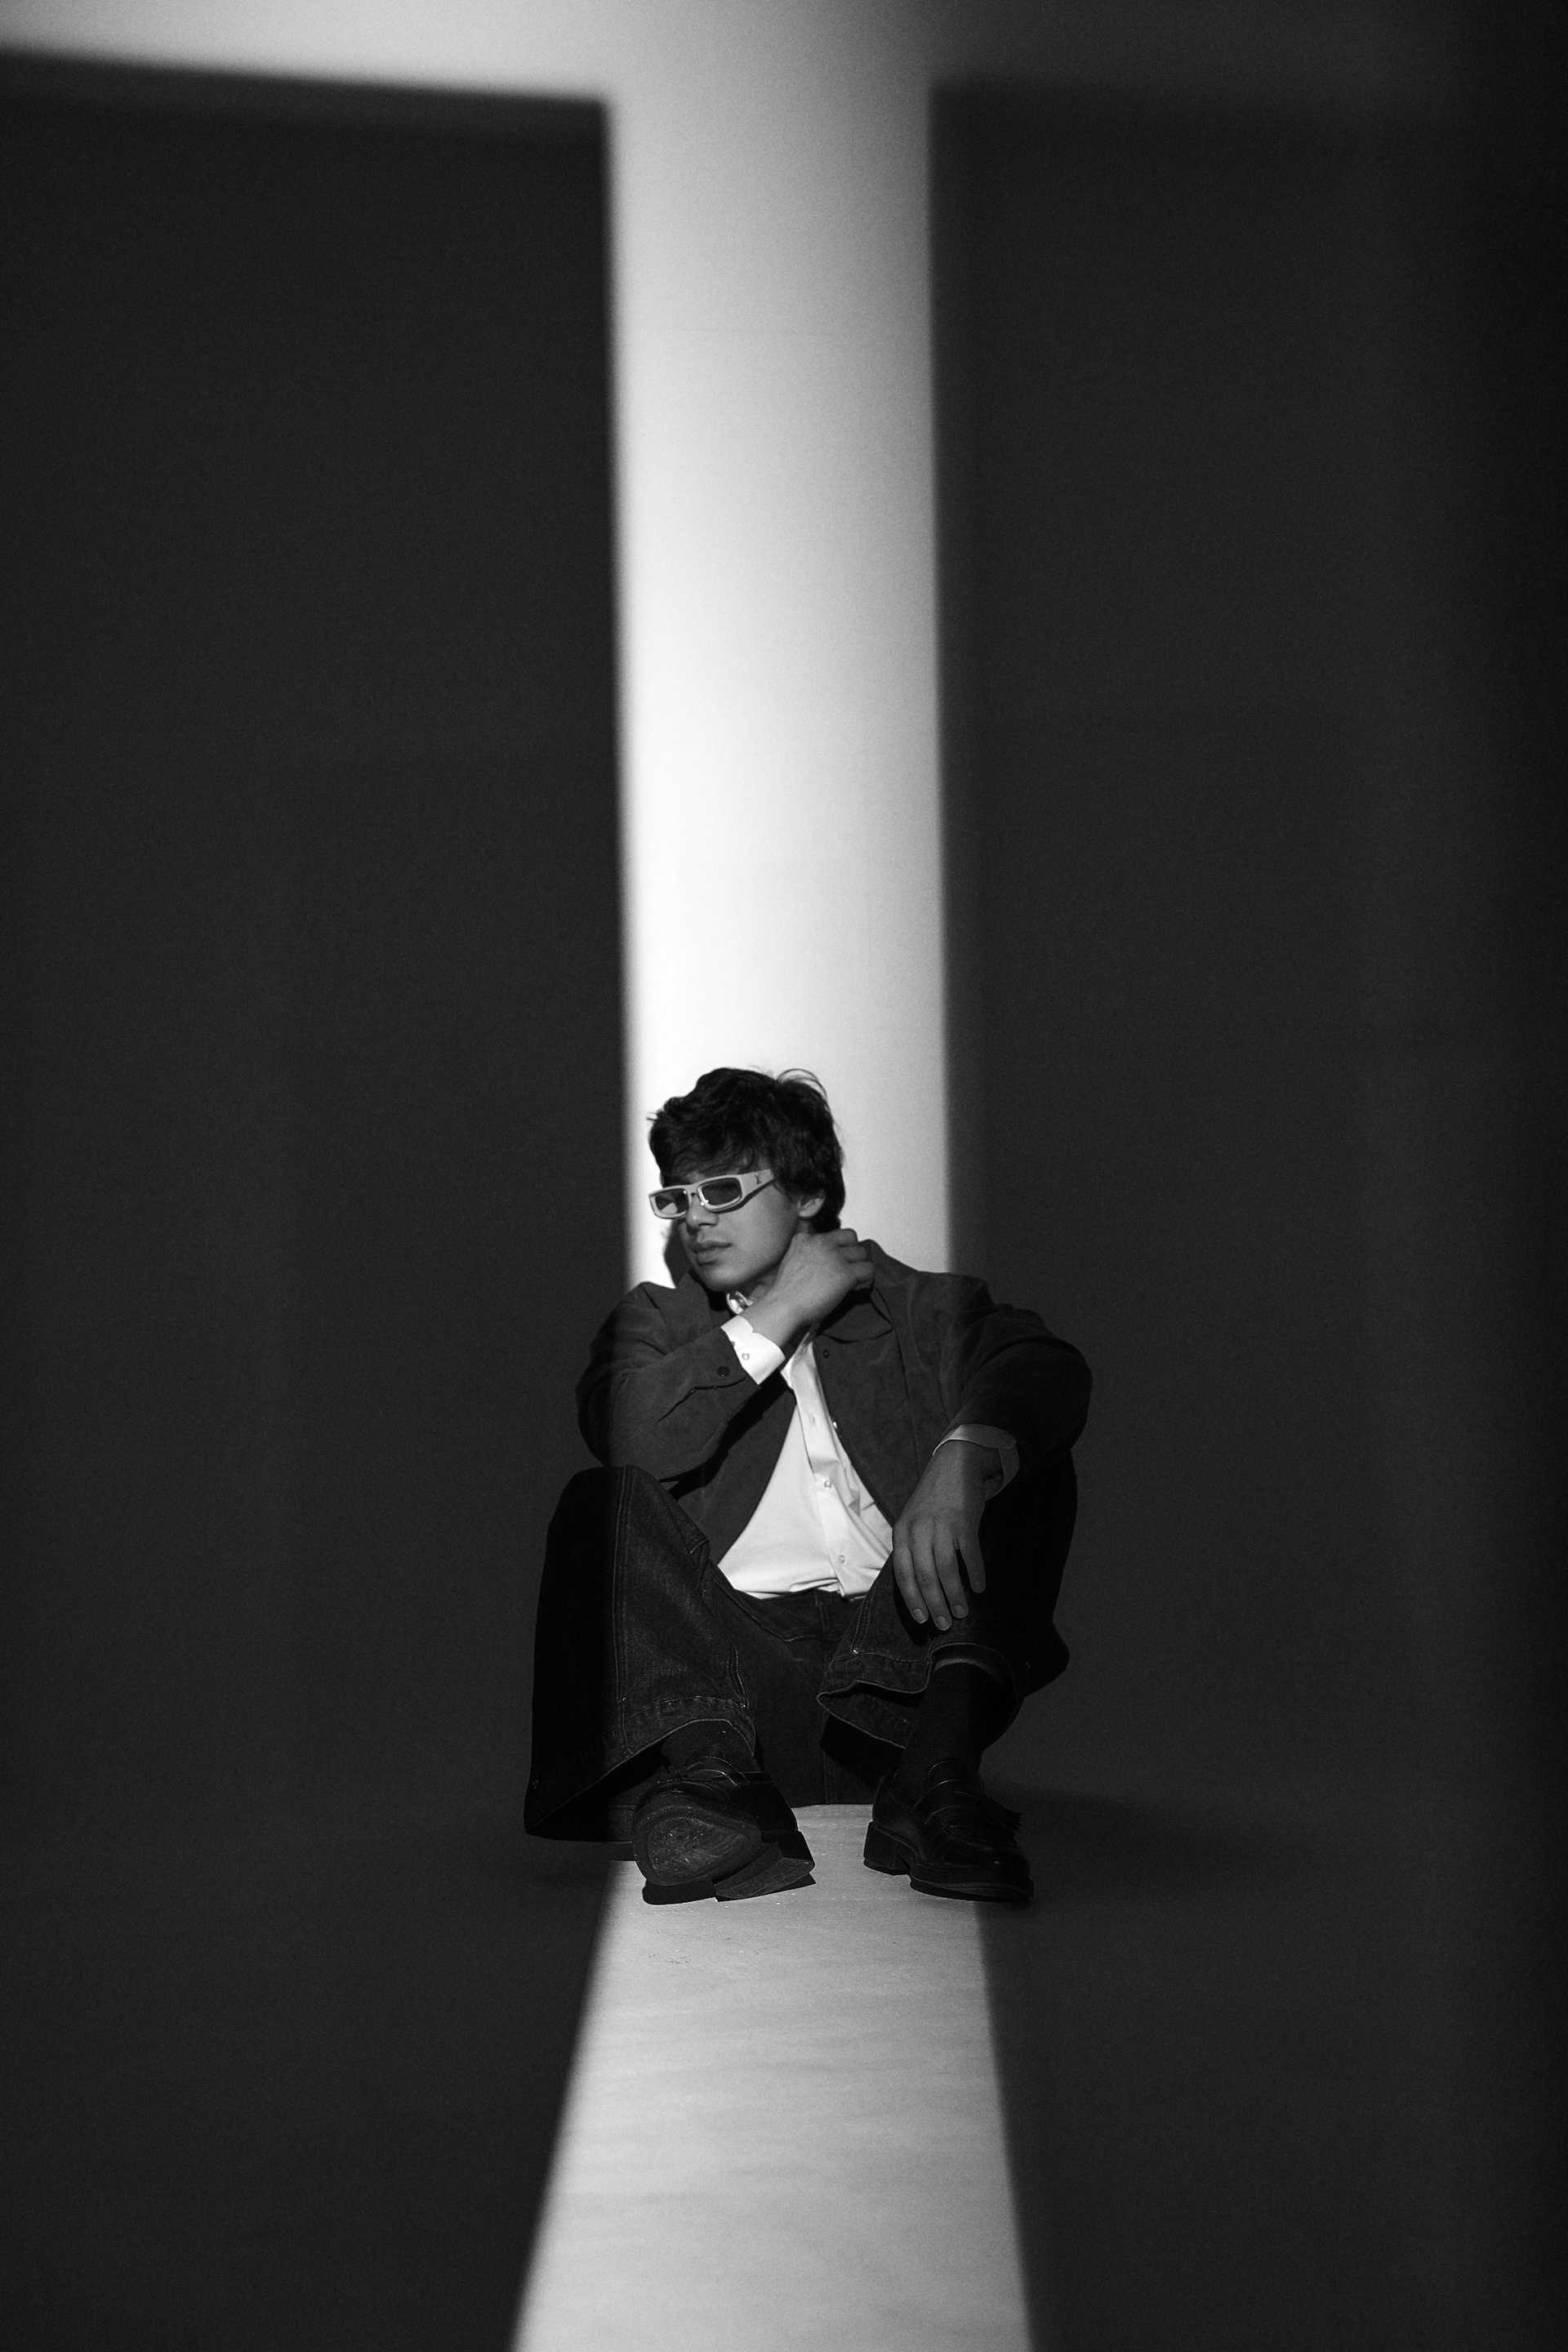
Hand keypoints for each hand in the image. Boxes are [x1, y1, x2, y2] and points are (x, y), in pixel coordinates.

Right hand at [744, 1227, 871, 1349]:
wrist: (784, 1307)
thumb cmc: (786, 1292)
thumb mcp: (793, 1260)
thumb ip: (809, 1253)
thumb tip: (828, 1259)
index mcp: (806, 1239)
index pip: (834, 1234)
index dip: (839, 1247)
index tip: (837, 1260)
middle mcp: (821, 1243)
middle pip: (851, 1238)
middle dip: (851, 1253)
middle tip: (847, 1267)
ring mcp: (834, 1257)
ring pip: (862, 1253)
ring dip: (859, 1265)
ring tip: (851, 1279)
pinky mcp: (845, 1273)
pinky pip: (868, 1269)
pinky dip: (866, 1278)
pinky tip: (855, 1285)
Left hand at [891, 1443, 994, 1631]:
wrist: (953, 1464)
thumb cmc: (933, 1499)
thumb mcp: (912, 1521)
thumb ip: (912, 1548)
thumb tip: (918, 1586)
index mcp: (902, 1532)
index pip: (903, 1574)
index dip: (912, 1599)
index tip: (922, 1619)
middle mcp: (918, 1530)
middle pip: (924, 1577)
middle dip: (935, 1604)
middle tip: (945, 1623)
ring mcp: (941, 1526)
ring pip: (946, 1570)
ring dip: (955, 1595)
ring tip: (963, 1612)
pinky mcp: (964, 1521)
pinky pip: (970, 1555)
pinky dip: (975, 1574)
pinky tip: (979, 1588)